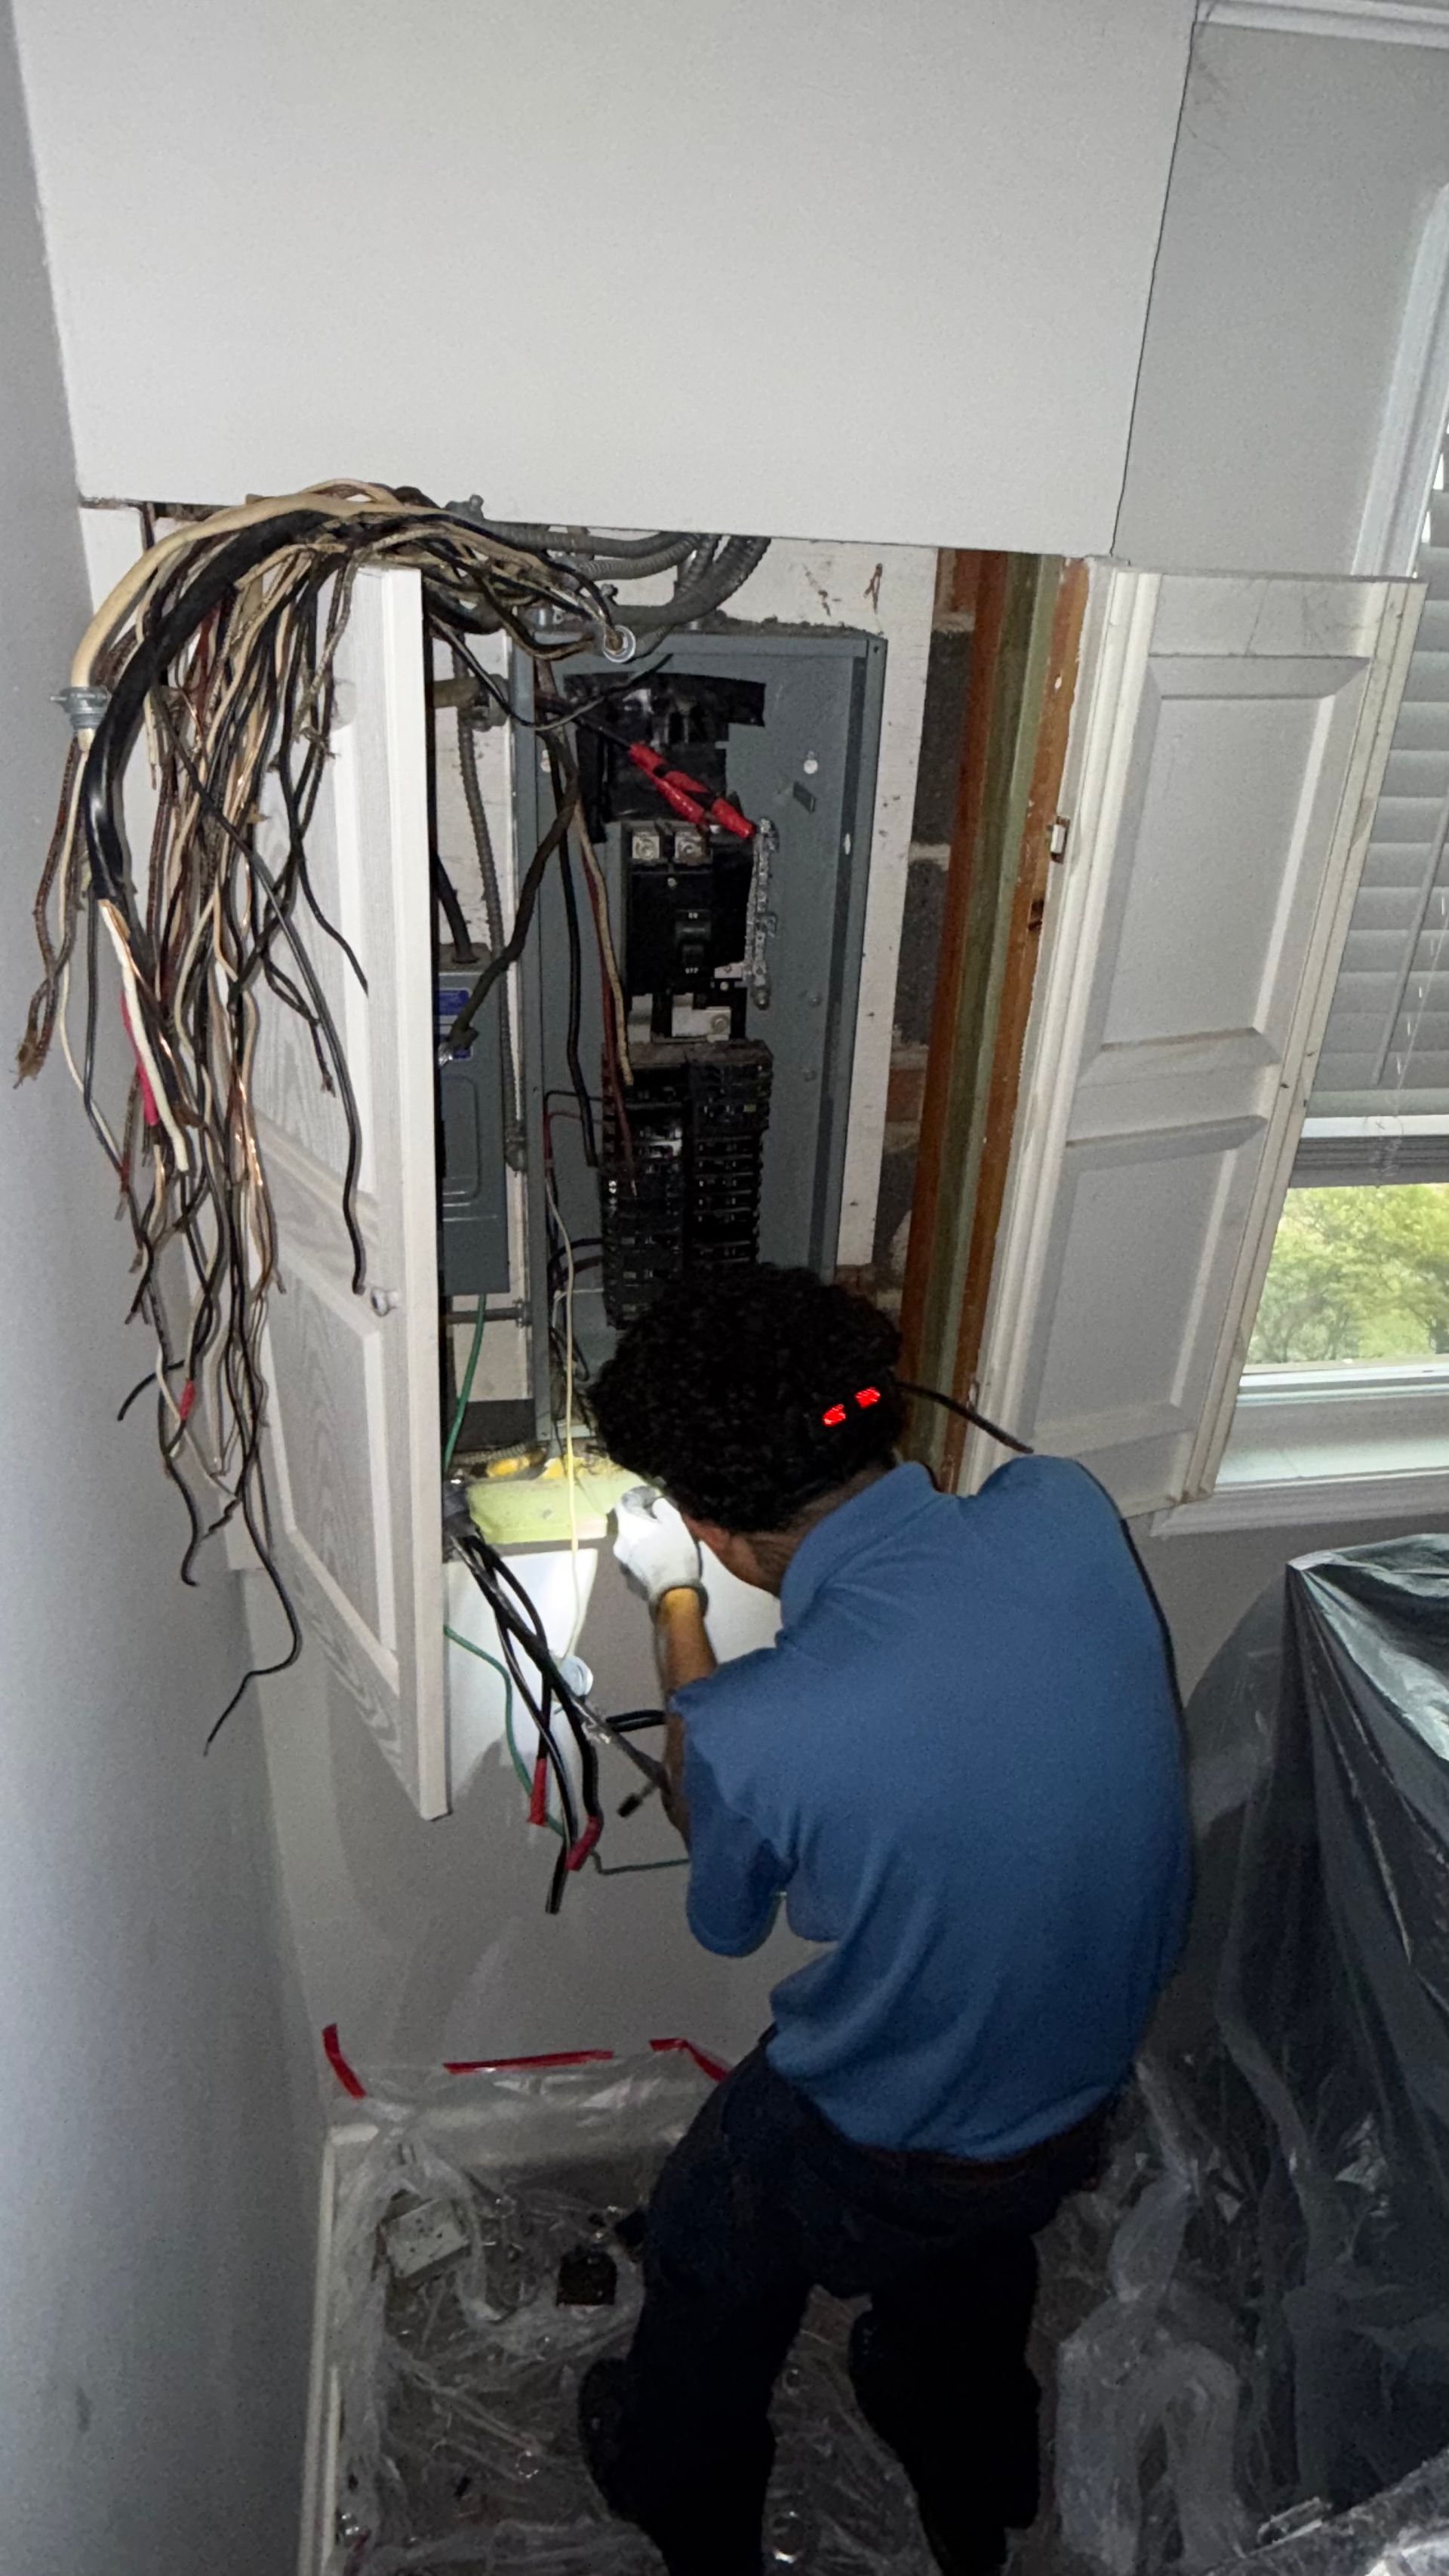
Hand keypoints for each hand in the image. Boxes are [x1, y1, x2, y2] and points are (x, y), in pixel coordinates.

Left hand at [613, 1488, 701, 1609]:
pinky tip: (659, 1560)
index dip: (637, 1496)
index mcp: (627, 1527)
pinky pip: (635, 1561)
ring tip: (661, 1543)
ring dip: (642, 1540)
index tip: (652, 1498)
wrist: (673, 1593)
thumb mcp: (675, 1523)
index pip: (623, 1502)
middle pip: (628, 1525)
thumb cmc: (674, 1553)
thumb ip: (663, 1507)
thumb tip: (656, 1503)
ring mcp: (622, 1564)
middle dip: (642, 1520)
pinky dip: (644, 1557)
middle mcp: (619, 1544)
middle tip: (661, 1521)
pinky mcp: (629, 1580)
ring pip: (631, 1544)